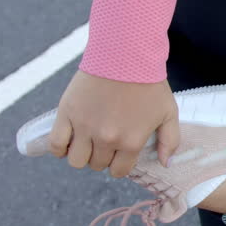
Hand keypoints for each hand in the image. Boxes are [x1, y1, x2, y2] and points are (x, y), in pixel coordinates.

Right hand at [48, 70, 179, 177]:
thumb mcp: (169, 112)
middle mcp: (107, 139)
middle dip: (102, 157)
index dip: (119, 164)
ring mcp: (85, 127)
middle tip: (105, 141)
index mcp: (131, 141)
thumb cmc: (149, 83)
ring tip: (87, 141)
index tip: (119, 153)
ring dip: (81, 154)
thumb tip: (164, 164)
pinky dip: (59, 148)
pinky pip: (56, 144)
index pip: (119, 171)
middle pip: (97, 165)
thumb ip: (169, 140)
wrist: (126, 54)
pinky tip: (69, 140)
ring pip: (76, 160)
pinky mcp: (68, 113)